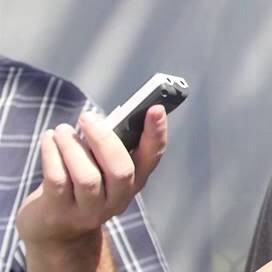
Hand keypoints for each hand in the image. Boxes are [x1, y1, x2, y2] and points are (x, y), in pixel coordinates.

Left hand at [16, 106, 167, 252]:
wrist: (56, 230)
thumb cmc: (81, 184)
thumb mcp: (101, 168)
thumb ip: (106, 148)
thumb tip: (98, 121)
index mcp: (135, 181)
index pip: (152, 156)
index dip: (156, 133)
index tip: (155, 108)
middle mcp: (118, 199)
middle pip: (120, 170)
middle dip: (103, 139)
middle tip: (87, 117)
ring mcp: (90, 210)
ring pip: (87, 176)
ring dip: (73, 147)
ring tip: (62, 130)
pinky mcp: (60, 213)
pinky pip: (58, 180)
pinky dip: (52, 154)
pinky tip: (49, 139)